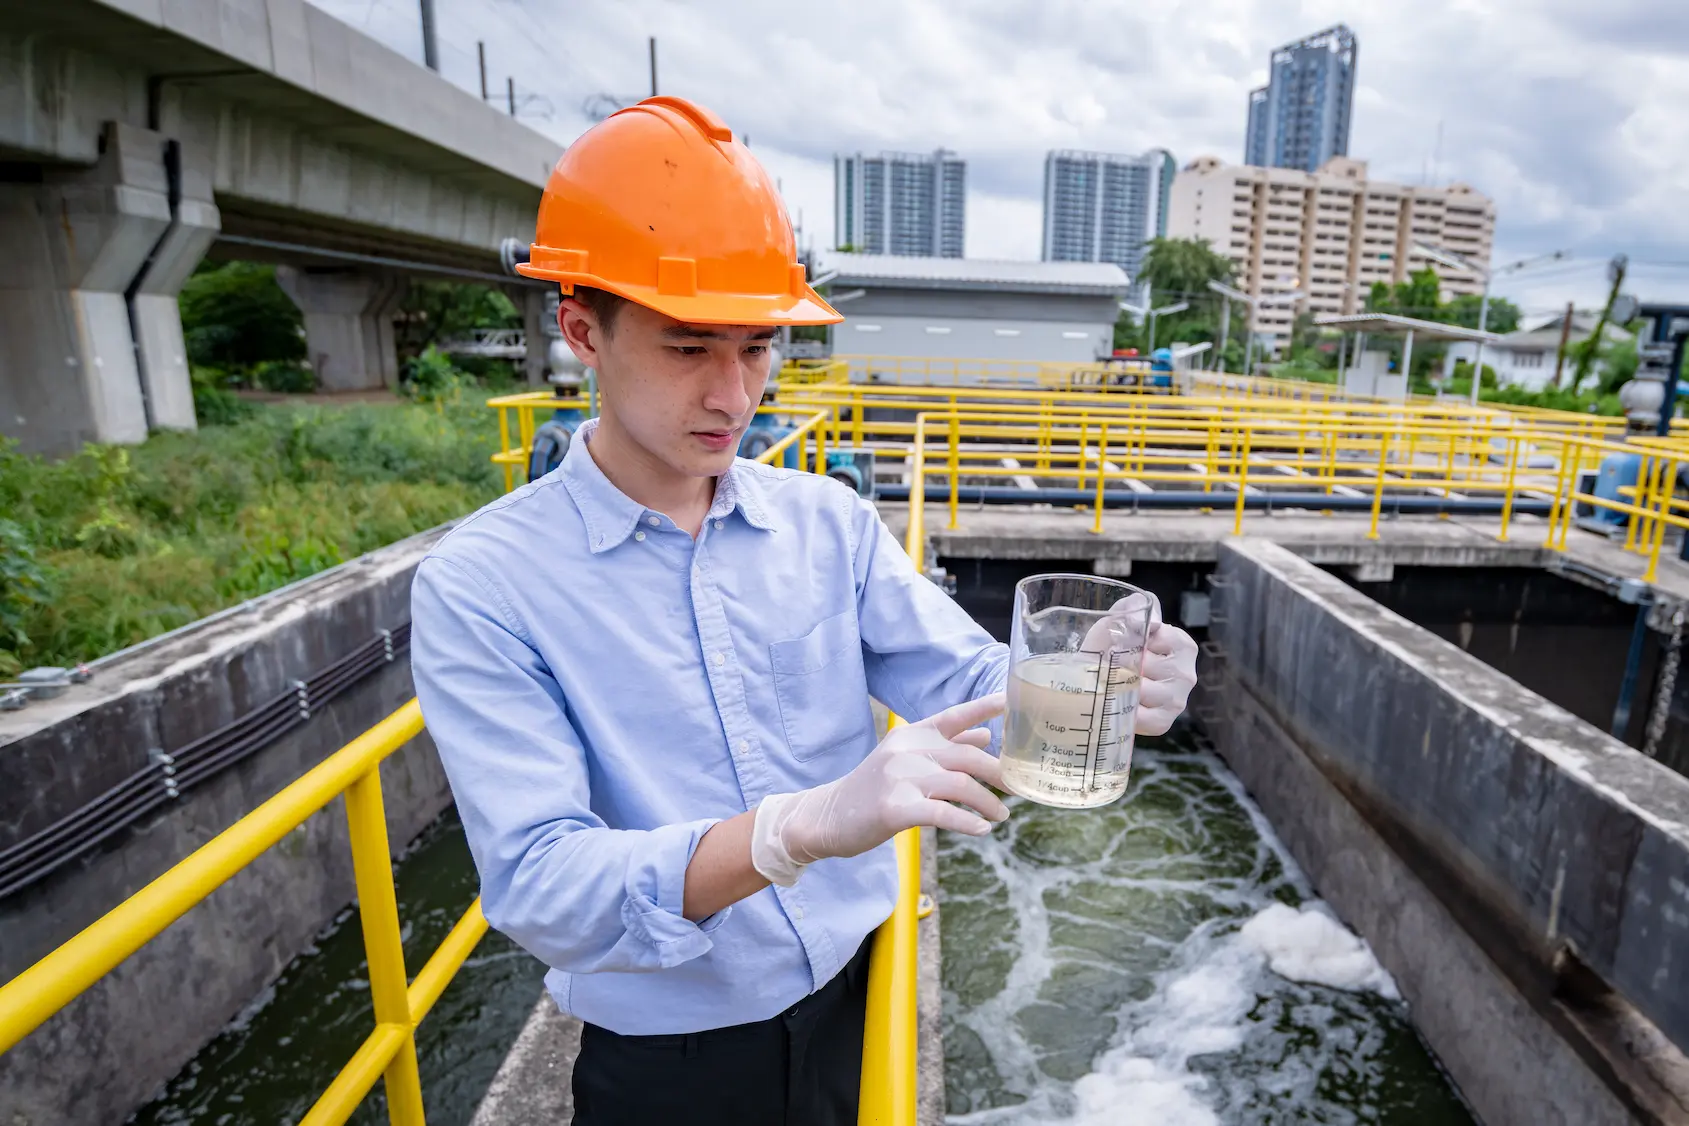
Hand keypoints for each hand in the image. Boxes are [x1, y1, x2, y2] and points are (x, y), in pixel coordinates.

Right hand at [751, 695, 1007, 886]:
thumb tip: (985, 735)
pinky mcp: (894, 807)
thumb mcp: (906, 759)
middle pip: (967, 755)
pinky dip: (967, 822)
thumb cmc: (872, 789)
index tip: (1012, 701)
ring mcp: (899, 777)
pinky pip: (941, 813)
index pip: (954, 715)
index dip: (985, 707)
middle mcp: (907, 749)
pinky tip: (981, 830)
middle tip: (1018, 788)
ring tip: (1001, 816)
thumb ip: (945, 746)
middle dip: (999, 774)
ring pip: (960, 784)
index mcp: (911, 735)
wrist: (827, 816)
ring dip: (987, 802)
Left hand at [1082, 593, 1198, 735]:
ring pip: (1141, 690)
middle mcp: (1186, 674)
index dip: (1131, 640)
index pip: (1157, 638)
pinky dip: (1124, 711)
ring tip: (1109, 682)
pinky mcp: (1162, 722)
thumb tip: (1150, 623)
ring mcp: (1177, 701)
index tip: (1121, 644)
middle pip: (1146, 666)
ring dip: (1118, 685)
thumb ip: (1132, 609)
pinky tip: (1117, 703)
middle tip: (1108, 665)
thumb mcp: (1116, 619)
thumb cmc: (1109, 647)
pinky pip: (1143, 718)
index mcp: (1182, 645)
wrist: (1088, 679)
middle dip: (1121, 664)